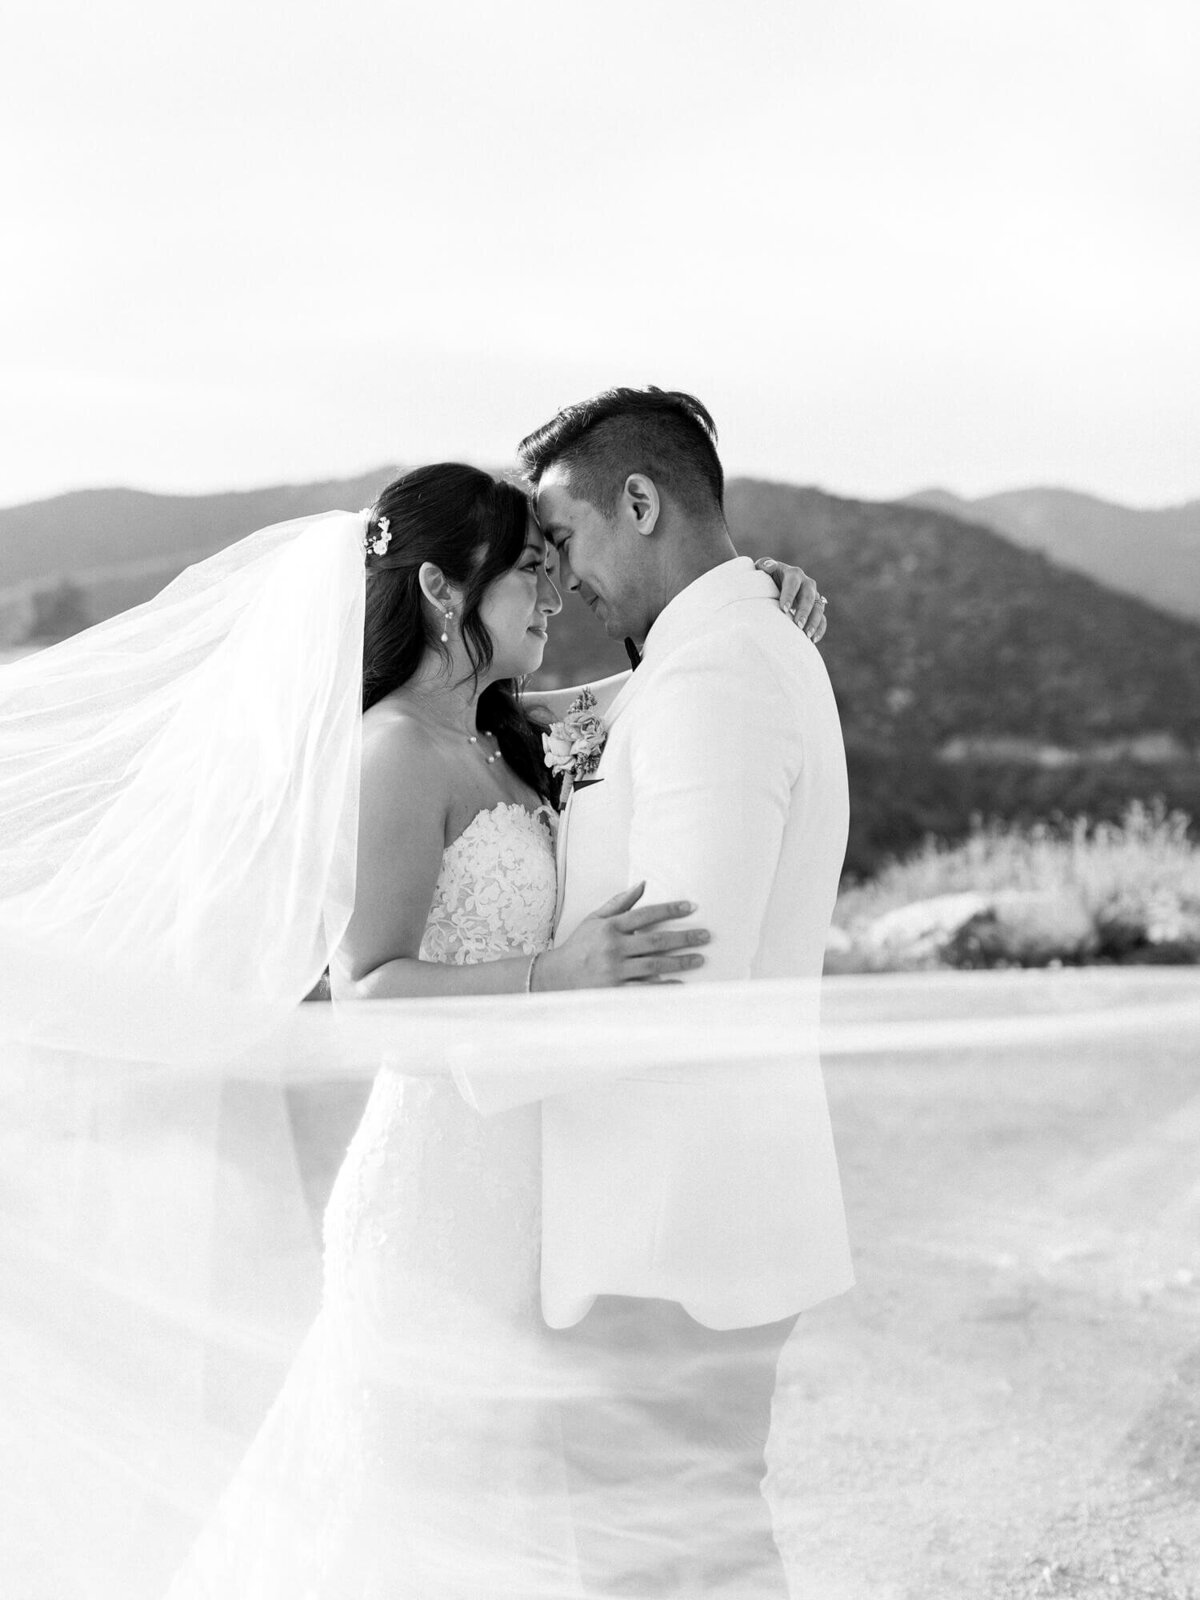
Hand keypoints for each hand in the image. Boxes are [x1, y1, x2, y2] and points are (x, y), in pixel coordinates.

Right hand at [535, 883, 708, 989]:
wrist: (556, 977)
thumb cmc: (579, 945)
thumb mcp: (595, 919)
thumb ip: (619, 903)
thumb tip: (643, 884)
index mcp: (610, 927)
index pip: (646, 914)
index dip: (670, 910)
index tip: (692, 907)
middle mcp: (613, 947)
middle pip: (656, 941)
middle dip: (684, 938)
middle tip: (706, 936)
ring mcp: (615, 970)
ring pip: (655, 965)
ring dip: (680, 962)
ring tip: (700, 959)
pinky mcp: (615, 990)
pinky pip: (645, 989)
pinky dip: (664, 986)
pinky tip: (681, 984)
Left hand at [754, 558, 827, 642]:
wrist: (775, 586)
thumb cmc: (766, 578)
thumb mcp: (763, 569)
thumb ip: (765, 565)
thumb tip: (769, 567)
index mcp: (793, 574)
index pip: (793, 583)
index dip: (789, 595)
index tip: (783, 609)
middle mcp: (806, 584)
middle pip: (809, 596)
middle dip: (804, 611)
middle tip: (798, 625)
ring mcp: (814, 597)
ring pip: (818, 608)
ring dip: (814, 622)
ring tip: (806, 635)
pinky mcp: (816, 609)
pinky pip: (823, 619)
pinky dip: (820, 629)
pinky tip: (813, 640)